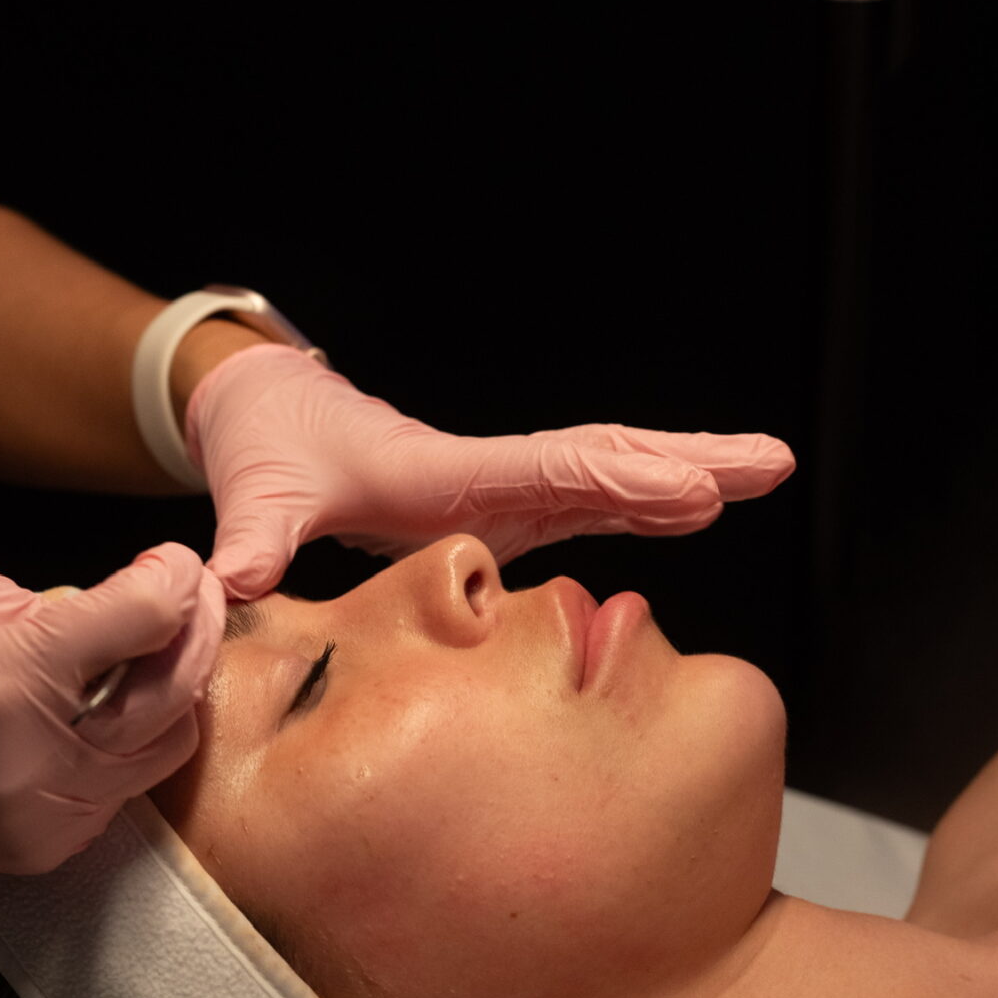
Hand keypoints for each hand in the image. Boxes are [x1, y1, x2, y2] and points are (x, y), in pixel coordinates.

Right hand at [0, 542, 224, 886]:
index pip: (141, 622)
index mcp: (1, 684)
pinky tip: (112, 702)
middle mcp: (31, 765)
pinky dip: (130, 741)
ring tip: (157, 647)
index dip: (172, 581)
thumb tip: (130, 605)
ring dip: (172, 693)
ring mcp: (39, 822)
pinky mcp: (40, 853)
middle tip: (192, 594)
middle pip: (173, 696)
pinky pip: (121, 790)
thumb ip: (50, 597)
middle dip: (193, 631)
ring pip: (162, 752)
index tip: (171, 560)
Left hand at [187, 344, 795, 598]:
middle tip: (768, 462)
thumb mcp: (254, 493)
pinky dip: (642, 499)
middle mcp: (483, 475)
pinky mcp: (498, 504)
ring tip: (766, 469)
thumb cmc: (266, 447)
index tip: (687, 484)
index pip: (541, 472)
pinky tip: (694, 504)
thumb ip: (251, 539)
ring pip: (604, 475)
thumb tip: (229, 585)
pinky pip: (583, 501)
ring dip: (683, 471)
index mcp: (438, 474)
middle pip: (598, 459)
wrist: (267, 413)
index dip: (614, 481)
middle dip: (683, 459)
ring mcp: (498, 489)